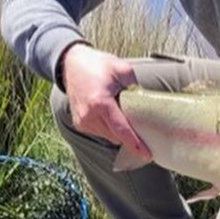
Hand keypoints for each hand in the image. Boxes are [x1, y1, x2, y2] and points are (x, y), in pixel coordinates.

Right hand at [61, 44, 150, 160]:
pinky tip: (112, 115)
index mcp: (100, 103)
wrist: (71, 64)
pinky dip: (109, 128)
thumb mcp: (122, 69)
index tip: (147, 154)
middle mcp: (89, 116)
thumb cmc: (97, 65)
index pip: (121, 130)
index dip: (135, 144)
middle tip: (143, 127)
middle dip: (130, 135)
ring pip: (109, 136)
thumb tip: (148, 101)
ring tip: (123, 114)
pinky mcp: (79, 124)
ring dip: (118, 131)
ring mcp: (82, 122)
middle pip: (117, 136)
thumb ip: (137, 86)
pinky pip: (100, 132)